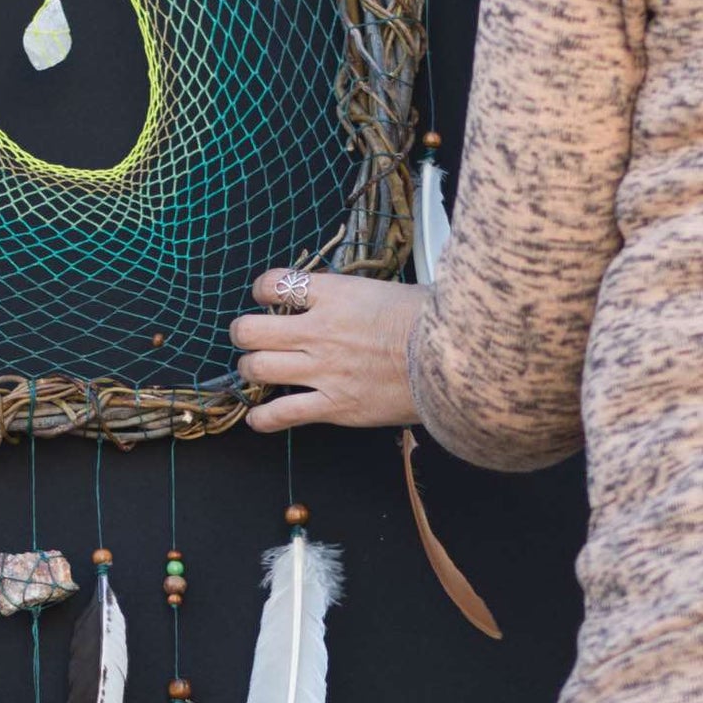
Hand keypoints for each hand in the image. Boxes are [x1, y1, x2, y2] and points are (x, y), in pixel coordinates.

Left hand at [231, 270, 427, 432]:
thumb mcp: (391, 289)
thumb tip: (346, 299)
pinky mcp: (334, 404)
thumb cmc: (434, 321)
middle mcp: (320, 331)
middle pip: (251, 330)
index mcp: (335, 295)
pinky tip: (258, 418)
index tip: (266, 296)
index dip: (262, 290)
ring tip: (257, 370)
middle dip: (244, 333)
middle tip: (250, 336)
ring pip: (257, 368)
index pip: (275, 283)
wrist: (458, 358)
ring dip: (251, 369)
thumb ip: (357, 296)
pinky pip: (282, 413)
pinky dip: (263, 418)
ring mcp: (324, 370)